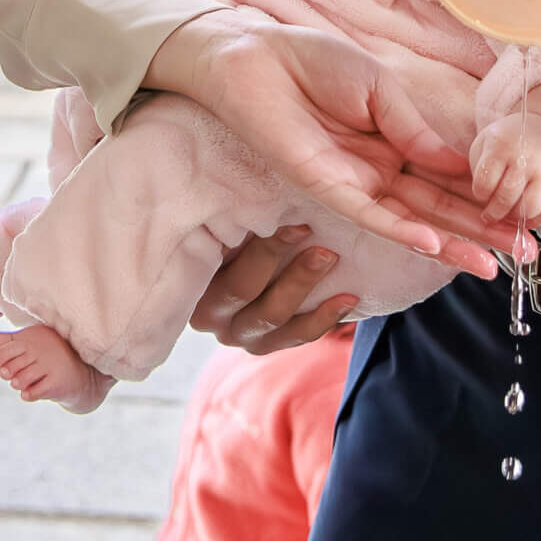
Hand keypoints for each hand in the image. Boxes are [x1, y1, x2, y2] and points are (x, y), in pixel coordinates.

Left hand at [145, 14, 509, 273]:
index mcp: (395, 142)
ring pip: (412, 220)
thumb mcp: (380, 90)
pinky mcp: (325, 188)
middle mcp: (379, 169)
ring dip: (452, 242)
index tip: (522, 213)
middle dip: (482, 229)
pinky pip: (369, 215)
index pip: (449, 178)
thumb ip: (416, 131)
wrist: (256, 58)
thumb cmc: (314, 63)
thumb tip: (461, 166)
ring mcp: (354, 182)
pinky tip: (434, 244)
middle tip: (525, 254)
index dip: (484, 196)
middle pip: (439, 207)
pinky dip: (402, 230)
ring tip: (492, 264)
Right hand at [190, 227, 358, 353]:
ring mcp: (239, 334)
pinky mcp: (265, 345)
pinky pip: (297, 337)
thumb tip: (260, 194)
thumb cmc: (232, 236)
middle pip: (242, 289)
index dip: (255, 244)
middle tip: (309, 230)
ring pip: (272, 315)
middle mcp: (210, 315)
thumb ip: (231, 220)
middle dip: (276, 256)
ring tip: (330, 256)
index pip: (217, 263)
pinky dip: (324, 318)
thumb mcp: (223, 229)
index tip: (289, 221)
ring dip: (303, 283)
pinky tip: (347, 297)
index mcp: (192, 282)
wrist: (242, 271)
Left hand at [469, 116, 540, 227]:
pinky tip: (527, 216)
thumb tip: (479, 200)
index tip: (482, 194)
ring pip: (529, 209)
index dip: (480, 194)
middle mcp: (526, 159)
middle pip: (506, 198)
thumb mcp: (486, 142)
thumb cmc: (511, 139)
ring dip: (516, 218)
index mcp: (502, 147)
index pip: (485, 183)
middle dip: (494, 212)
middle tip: (490, 214)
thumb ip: (479, 168)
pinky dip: (536, 220)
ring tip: (509, 214)